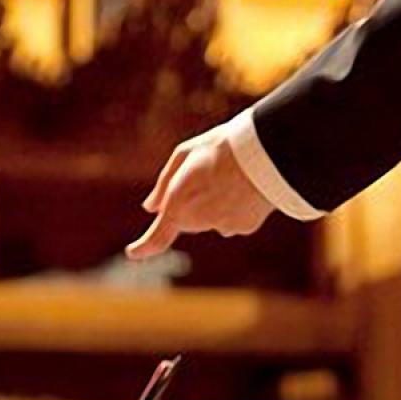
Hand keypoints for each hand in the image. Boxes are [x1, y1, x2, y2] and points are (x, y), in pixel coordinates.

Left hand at [127, 121, 271, 259]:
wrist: (267, 151)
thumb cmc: (222, 146)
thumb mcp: (185, 154)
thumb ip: (164, 184)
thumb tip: (151, 207)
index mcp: (178, 204)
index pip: (157, 237)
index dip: (143, 247)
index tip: (133, 253)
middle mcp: (198, 221)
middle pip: (186, 220)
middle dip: (190, 204)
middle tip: (207, 173)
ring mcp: (222, 227)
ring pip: (210, 221)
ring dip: (213, 204)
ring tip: (230, 176)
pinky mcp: (244, 227)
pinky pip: (232, 221)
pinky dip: (234, 208)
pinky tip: (245, 187)